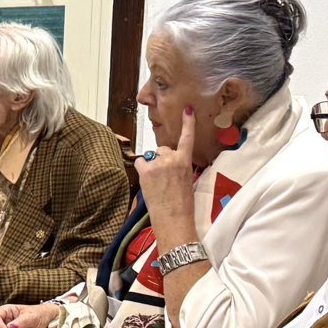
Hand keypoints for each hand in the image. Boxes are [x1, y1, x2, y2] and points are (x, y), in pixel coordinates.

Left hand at [138, 106, 199, 231]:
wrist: (173, 217)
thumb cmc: (182, 203)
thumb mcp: (187, 180)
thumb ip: (179, 166)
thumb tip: (170, 163)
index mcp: (186, 161)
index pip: (187, 138)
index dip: (187, 123)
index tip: (187, 109)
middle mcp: (172, 158)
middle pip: (164, 150)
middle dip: (163, 160)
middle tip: (166, 178)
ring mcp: (158, 164)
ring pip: (152, 157)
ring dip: (153, 166)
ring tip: (158, 183)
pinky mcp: (145, 170)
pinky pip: (140, 162)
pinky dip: (142, 168)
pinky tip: (147, 180)